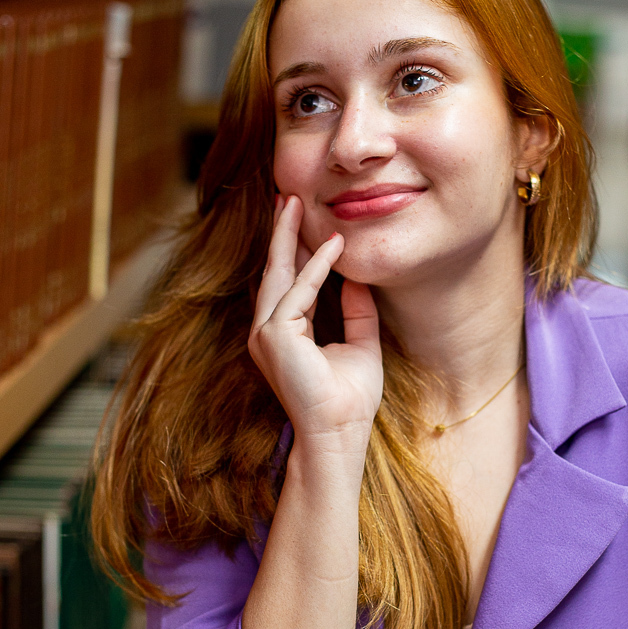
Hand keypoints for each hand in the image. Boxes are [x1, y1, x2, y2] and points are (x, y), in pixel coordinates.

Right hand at [248, 196, 382, 443]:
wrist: (340, 432)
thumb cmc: (350, 399)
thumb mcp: (361, 344)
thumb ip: (357, 311)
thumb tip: (358, 277)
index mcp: (283, 334)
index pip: (288, 282)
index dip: (296, 250)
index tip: (303, 220)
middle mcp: (268, 331)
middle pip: (274, 271)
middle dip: (281, 233)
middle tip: (286, 196)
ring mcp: (267, 334)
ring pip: (278, 274)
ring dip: (287, 237)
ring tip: (294, 203)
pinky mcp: (275, 336)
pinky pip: (298, 291)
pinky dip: (317, 266)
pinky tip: (333, 244)